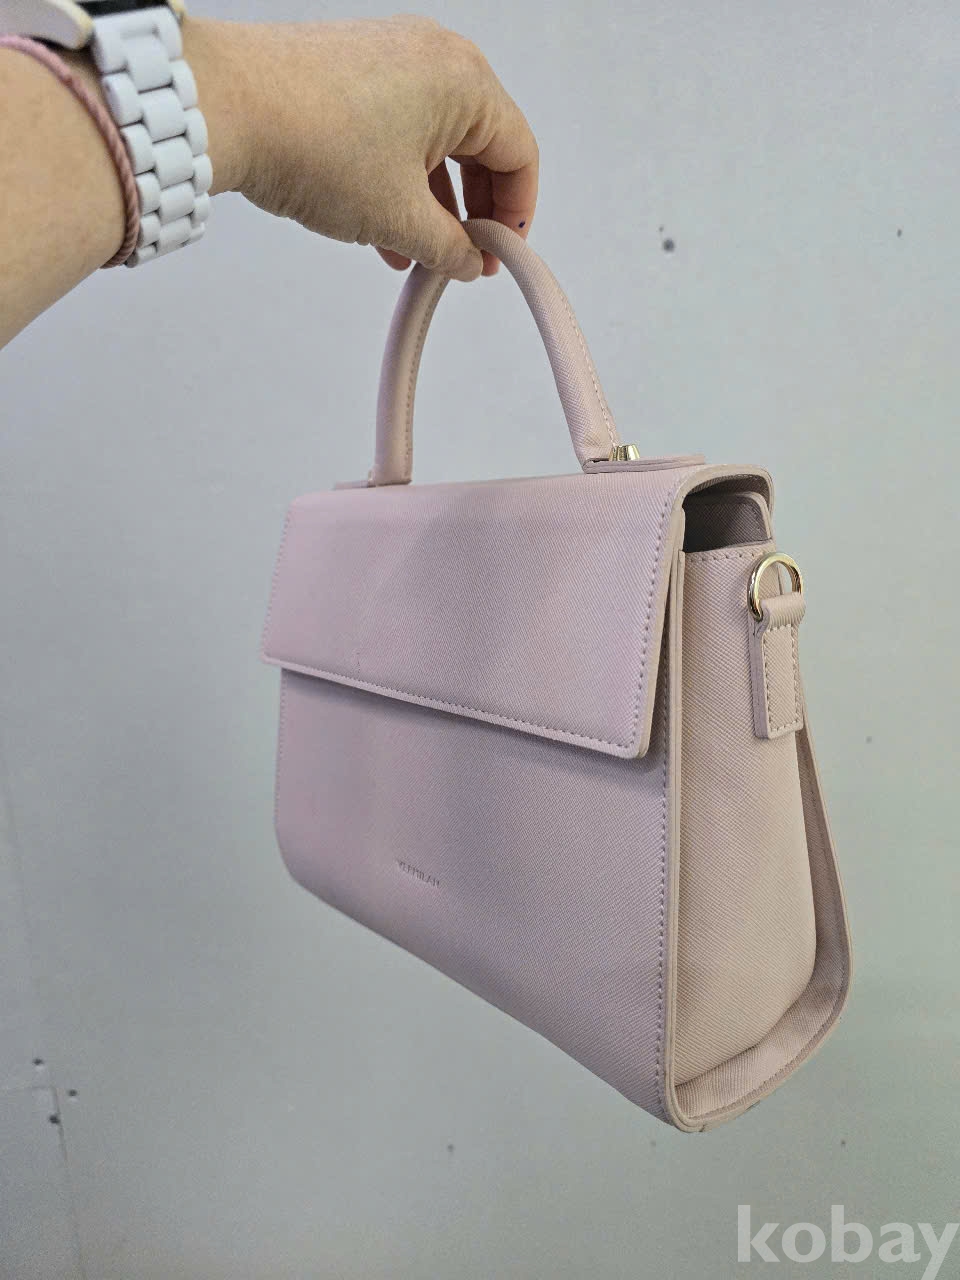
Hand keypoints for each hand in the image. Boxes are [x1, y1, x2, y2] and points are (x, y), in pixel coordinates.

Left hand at [192, 15, 538, 280]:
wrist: (226, 105)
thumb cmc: (316, 142)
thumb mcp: (398, 218)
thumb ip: (448, 249)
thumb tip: (466, 262)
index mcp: (466, 81)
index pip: (519, 155)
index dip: (516, 216)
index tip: (499, 257)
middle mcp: (435, 56)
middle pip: (482, 145)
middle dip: (475, 211)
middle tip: (463, 258)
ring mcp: (391, 56)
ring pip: (436, 141)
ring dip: (434, 203)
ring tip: (416, 253)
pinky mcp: (352, 67)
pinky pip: (397, 129)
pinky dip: (400, 178)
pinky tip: (382, 226)